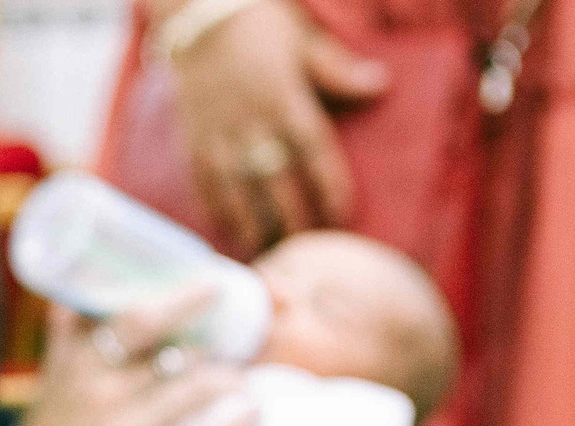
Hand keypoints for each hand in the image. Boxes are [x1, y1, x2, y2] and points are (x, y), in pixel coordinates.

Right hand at [0, 286, 257, 425]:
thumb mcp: (53, 378)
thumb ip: (70, 331)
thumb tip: (83, 281)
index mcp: (81, 364)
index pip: (138, 319)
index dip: (182, 299)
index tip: (214, 286)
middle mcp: (103, 394)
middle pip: (181, 356)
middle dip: (215, 351)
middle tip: (232, 350)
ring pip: (200, 390)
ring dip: (231, 383)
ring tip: (238, 383)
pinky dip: (237, 425)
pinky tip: (252, 415)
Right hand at [170, 0, 389, 256]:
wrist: (196, 11)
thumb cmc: (260, 24)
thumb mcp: (304, 40)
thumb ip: (338, 71)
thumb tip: (380, 86)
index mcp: (286, 98)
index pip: (314, 153)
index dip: (329, 189)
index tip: (341, 217)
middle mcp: (253, 122)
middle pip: (279, 184)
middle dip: (295, 220)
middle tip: (309, 250)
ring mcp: (220, 134)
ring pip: (240, 193)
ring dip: (255, 227)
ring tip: (268, 253)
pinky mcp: (193, 140)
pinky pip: (205, 185)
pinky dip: (218, 212)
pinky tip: (228, 233)